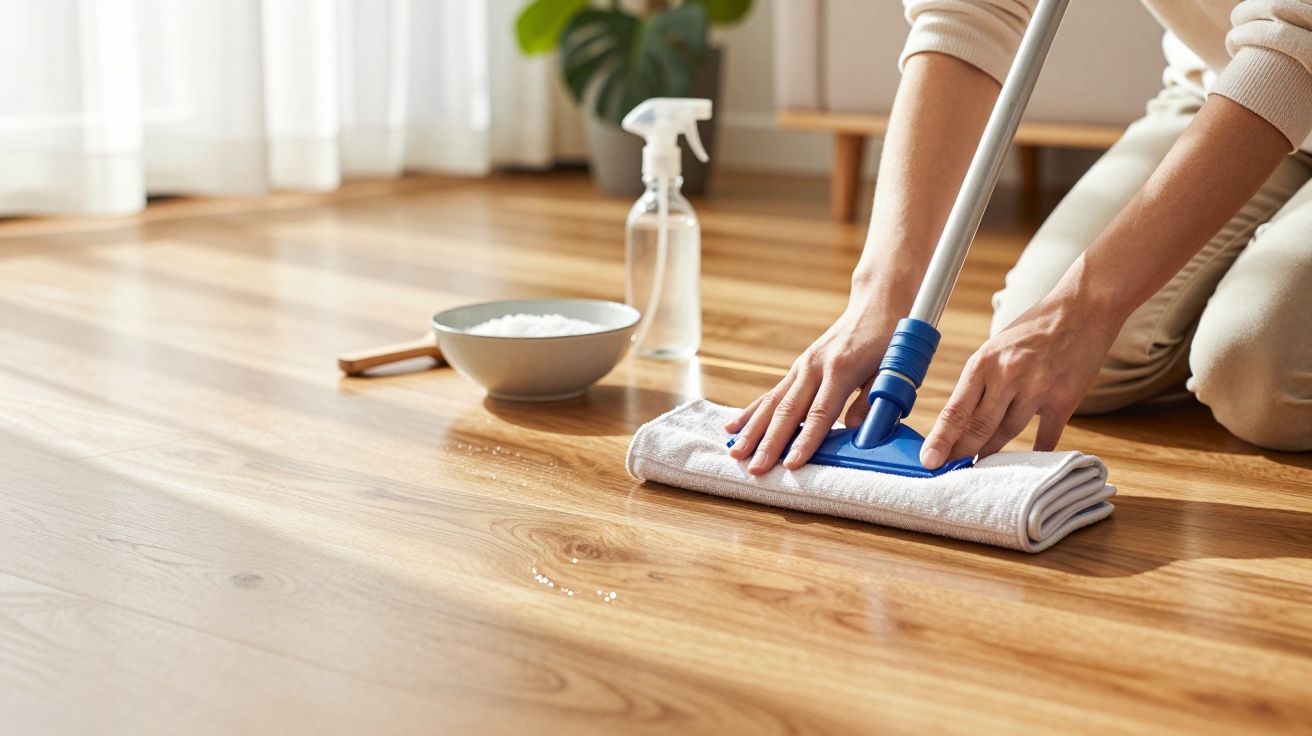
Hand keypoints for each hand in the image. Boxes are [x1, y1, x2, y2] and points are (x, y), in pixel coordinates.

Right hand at [724, 301, 898, 475]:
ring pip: (772, 403)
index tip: (791, 464)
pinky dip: (751, 412)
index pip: (820, 413)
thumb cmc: (889, 339)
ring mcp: (802, 367)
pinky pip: (771, 394)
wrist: (876, 304)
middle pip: (788, 411)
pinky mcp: (798, 369)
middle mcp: (815, 367)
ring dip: (752, 430)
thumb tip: (855, 431)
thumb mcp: (893, 370)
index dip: (805, 441)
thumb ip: (873, 400)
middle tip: (755, 469)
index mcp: (841, 369)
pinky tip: (733, 428)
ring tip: (735, 453)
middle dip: (769, 443)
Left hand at [920, 289, 1121, 468]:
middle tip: (949, 471)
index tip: (929, 461)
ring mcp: (1037, 389)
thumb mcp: (994, 349)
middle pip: (979, 428)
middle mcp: (1008, 376)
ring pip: (1007, 434)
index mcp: (983, 363)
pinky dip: (1034, 454)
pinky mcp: (1064, 400)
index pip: (956, 410)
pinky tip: (1023, 466)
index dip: (941, 439)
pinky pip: (1045, 438)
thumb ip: (980, 382)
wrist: (1082, 309)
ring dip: (992, 454)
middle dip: (961, 453)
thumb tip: (960, 421)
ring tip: (980, 467)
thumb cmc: (1032, 330)